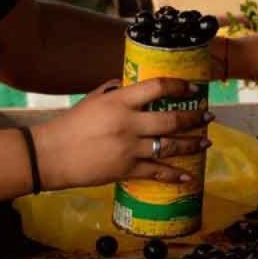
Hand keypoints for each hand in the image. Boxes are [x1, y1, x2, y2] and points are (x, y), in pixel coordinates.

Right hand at [33, 79, 212, 190]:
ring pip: (169, 146)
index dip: (180, 87)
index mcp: (120, 102)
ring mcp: (128, 148)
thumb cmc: (71, 124)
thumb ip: (116, 90)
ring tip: (206, 141)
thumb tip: (135, 83)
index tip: (194, 89)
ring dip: (191, 144)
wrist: (49, 155)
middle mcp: (128, 123)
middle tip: (209, 116)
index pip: (158, 88)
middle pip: (171, 119)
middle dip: (194, 118)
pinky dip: (174, 174)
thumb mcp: (94, 99)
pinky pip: (156, 172)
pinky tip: (188, 175)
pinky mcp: (125, 169)